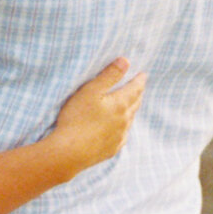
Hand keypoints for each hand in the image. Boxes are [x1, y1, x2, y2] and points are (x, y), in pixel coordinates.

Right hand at [43, 59, 143, 177]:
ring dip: (132, 110)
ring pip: (130, 120)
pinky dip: (124, 127)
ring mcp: (119, 137)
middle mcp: (124, 121)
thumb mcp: (91, 91)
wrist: (69, 152)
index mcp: (120, 104)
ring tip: (132, 105)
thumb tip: (126, 61)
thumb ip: (109, 75)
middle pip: (135, 104)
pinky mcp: (111, 149)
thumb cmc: (77, 118)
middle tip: (140, 87)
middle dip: (138, 94)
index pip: (135, 89)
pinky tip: (121, 129)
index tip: (143, 74)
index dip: (139, 80)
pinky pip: (123, 135)